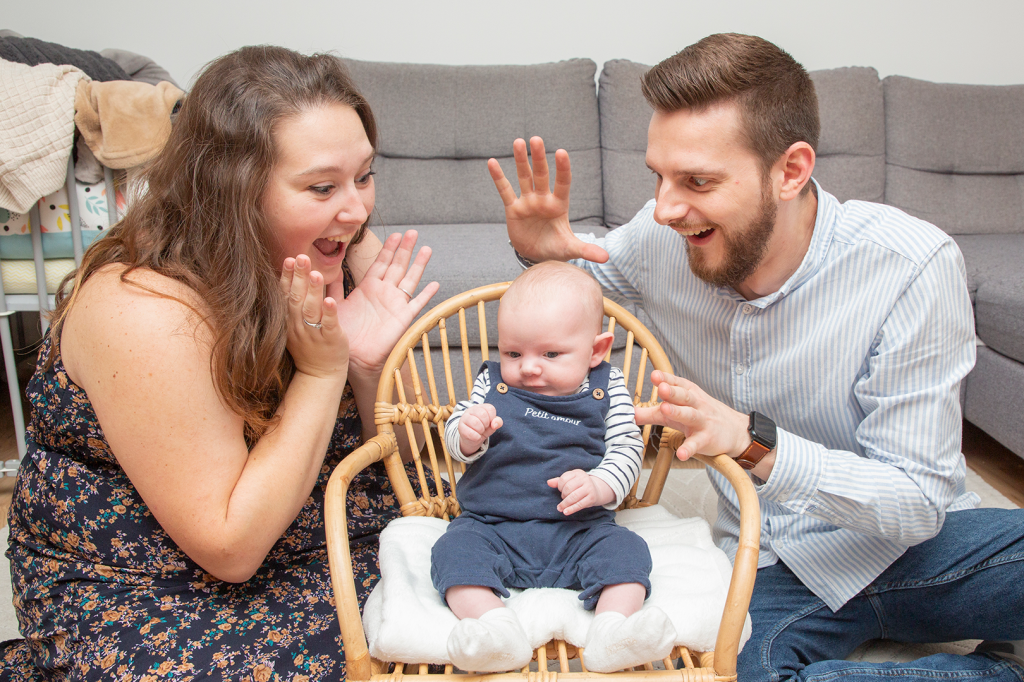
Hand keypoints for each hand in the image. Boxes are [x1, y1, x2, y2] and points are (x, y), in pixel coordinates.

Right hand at [280, 254, 348, 380]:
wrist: (319, 376)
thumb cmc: (310, 347)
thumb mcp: (297, 324)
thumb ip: (299, 302)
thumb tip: (300, 277)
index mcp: (289, 320)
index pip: (285, 295)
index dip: (287, 277)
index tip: (289, 259)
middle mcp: (298, 326)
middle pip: (296, 298)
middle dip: (299, 277)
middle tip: (301, 257)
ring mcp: (314, 334)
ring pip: (311, 310)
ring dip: (312, 291)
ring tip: (315, 273)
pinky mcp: (330, 341)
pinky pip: (328, 325)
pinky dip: (329, 312)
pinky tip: (329, 300)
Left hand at [327, 230, 438, 380]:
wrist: (354, 357)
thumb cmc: (345, 333)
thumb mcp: (336, 305)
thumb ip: (332, 288)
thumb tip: (321, 269)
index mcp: (369, 288)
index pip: (380, 263)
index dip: (388, 248)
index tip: (394, 234)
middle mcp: (384, 293)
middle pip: (397, 265)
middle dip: (405, 249)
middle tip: (412, 232)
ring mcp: (395, 304)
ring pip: (410, 279)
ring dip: (418, 264)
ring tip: (427, 249)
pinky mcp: (403, 318)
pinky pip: (417, 304)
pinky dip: (426, 295)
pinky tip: (435, 284)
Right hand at [458, 403, 501, 454]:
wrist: (472, 439)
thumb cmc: (483, 429)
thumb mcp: (492, 425)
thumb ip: (497, 422)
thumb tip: (495, 424)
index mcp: (481, 407)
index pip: (490, 409)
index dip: (492, 418)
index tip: (489, 423)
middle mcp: (471, 409)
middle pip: (483, 414)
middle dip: (486, 424)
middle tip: (483, 428)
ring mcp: (464, 417)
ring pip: (476, 423)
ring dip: (481, 430)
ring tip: (479, 432)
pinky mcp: (460, 427)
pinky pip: (470, 433)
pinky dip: (476, 437)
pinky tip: (476, 436)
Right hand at [488, 136, 608, 263]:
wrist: (536, 255)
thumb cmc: (555, 249)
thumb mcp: (571, 249)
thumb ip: (587, 250)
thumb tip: (606, 258)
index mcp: (559, 205)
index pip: (563, 183)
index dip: (562, 168)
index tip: (562, 152)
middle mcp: (543, 199)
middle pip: (542, 175)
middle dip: (539, 157)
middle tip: (536, 139)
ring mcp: (528, 202)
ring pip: (525, 177)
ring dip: (522, 160)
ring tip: (519, 142)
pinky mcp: (513, 208)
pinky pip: (505, 190)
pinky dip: (498, 177)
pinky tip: (491, 163)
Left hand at [547, 469, 614, 514]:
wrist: (597, 490)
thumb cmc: (579, 485)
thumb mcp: (571, 480)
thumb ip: (559, 481)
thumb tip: (548, 482)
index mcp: (578, 473)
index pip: (564, 478)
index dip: (559, 486)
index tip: (560, 490)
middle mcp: (585, 478)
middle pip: (568, 487)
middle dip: (563, 495)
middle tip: (563, 498)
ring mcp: (589, 488)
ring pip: (573, 496)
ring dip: (565, 504)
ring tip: (560, 508)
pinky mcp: (592, 498)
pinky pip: (579, 504)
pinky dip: (571, 509)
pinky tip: (565, 512)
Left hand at [634, 370, 750, 461]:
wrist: (735, 431)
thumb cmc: (700, 417)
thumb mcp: (676, 412)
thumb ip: (652, 412)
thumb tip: (628, 413)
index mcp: (688, 394)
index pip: (677, 383)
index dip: (666, 378)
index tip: (655, 374)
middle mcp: (696, 404)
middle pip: (684, 396)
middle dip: (672, 391)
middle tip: (661, 388)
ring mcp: (702, 422)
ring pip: (690, 415)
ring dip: (678, 412)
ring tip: (665, 410)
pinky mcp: (707, 439)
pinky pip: (697, 444)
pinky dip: (689, 448)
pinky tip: (681, 454)